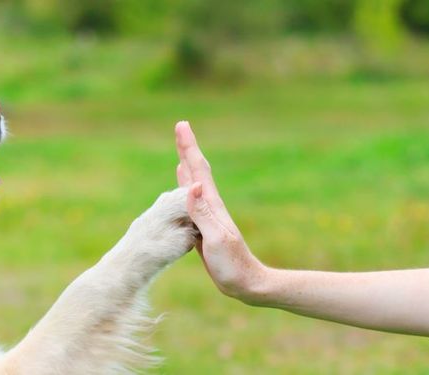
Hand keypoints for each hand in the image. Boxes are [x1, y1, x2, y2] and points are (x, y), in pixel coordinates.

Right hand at [175, 121, 267, 302]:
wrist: (246, 283)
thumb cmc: (233, 265)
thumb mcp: (216, 239)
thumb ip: (203, 213)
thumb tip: (193, 185)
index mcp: (212, 206)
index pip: (198, 171)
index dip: (189, 148)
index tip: (182, 126)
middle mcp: (210, 206)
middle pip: (197, 171)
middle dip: (188, 149)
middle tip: (181, 128)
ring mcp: (208, 216)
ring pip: (194, 184)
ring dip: (187, 166)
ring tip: (182, 153)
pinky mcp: (204, 227)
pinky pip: (191, 202)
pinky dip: (185, 189)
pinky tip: (184, 187)